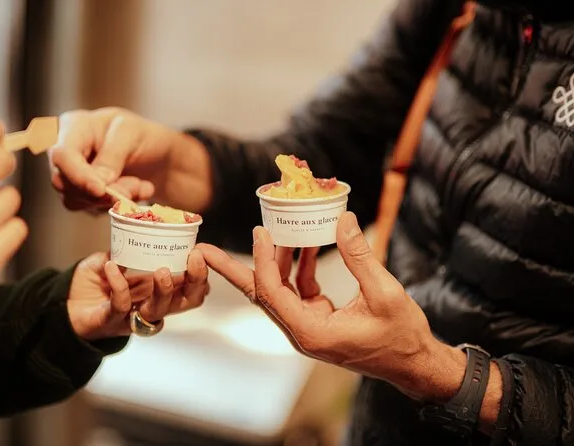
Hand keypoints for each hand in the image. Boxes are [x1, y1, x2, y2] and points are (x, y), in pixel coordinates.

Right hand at [48, 107, 212, 212]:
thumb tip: (98, 183)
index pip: (62, 155)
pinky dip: (117, 204)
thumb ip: (113, 155)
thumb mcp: (132, 134)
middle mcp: (67, 152)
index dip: (78, 176)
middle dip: (101, 191)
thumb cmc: (143, 135)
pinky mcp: (83, 195)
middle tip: (133, 188)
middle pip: (64, 182)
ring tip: (140, 185)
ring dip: (113, 198)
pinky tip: (137, 191)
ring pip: (78, 200)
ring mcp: (73, 176)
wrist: (158, 155)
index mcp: (74, 127)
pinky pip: (92, 209)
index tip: (101, 190)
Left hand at [67, 249, 209, 340]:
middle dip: (196, 282)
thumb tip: (143, 225)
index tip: (202, 251)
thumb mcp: (116, 257)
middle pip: (186, 302)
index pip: (191, 288)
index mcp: (159, 291)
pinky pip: (121, 305)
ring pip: (159, 310)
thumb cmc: (94, 282)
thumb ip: (130, 246)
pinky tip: (112, 267)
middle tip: (194, 260)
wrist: (64, 304)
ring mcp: (132, 317)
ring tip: (162, 270)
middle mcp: (152, 307)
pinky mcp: (110, 322)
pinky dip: (119, 285)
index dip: (201, 273)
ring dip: (165, 290)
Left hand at [199, 212, 467, 402]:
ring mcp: (307, 325)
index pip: (271, 293)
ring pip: (277, 289)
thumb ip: (360, 256)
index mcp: (311, 333)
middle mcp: (301, 331)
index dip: (262, 260)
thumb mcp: (384, 293)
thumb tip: (341, 218)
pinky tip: (307, 242)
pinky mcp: (317, 318)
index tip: (260, 231)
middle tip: (205, 249)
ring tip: (268, 229)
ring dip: (273, 259)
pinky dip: (300, 265)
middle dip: (233, 270)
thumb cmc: (401, 336)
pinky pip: (298, 288)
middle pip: (260, 294)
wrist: (414, 364)